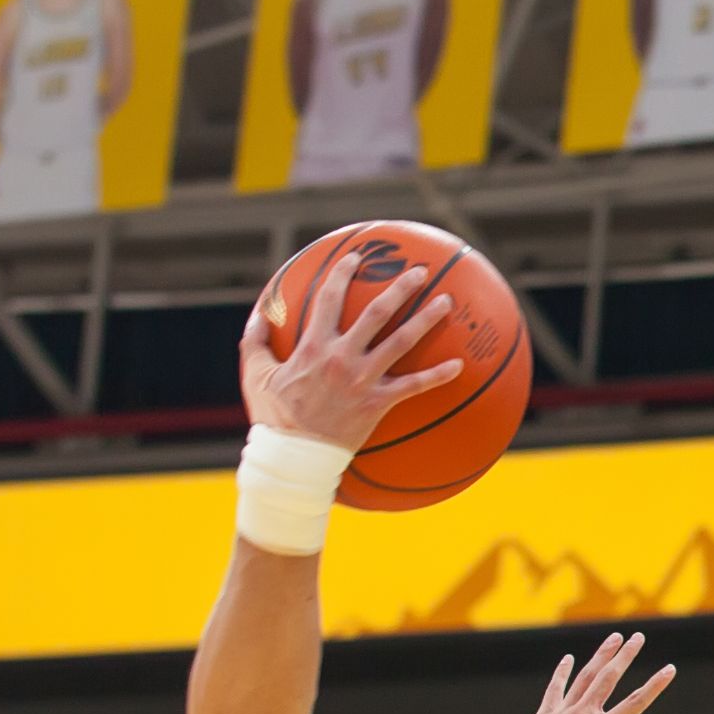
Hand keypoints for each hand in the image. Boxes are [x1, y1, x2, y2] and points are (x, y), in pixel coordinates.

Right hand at [239, 247, 464, 451]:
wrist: (294, 456)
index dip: (342, 273)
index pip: (329, 299)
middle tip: (420, 271)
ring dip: (426, 319)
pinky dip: (437, 376)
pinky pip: (414, 387)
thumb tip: (258, 315)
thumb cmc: (274, 416)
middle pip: (377, 313)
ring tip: (447, 302)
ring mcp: (363, 379)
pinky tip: (459, 365)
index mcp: (313, 346)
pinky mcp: (378, 403)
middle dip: (400, 288)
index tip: (356, 256)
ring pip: (401, 342)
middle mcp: (342, 357)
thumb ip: (255, 342)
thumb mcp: (256, 375)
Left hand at [492, 631, 673, 713]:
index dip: (655, 686)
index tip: (669, 669)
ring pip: (585, 677)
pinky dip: (563, 672)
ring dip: (600, 656)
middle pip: (608, 679)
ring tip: (614, 638)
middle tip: (638, 637)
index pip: (634, 704)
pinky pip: (555, 688)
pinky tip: (568, 659)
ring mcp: (561, 713)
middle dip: (625, 656)